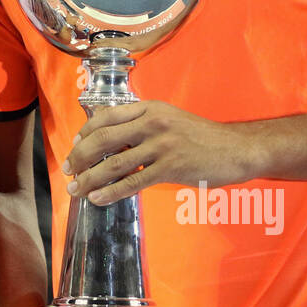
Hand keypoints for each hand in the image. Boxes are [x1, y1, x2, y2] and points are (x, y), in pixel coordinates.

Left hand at [62, 101, 261, 204]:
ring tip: (76, 189)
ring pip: (114, 163)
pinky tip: (98, 198)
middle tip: (68, 171)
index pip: (106, 116)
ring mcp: (161, 145)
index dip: (86, 133)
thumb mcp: (170, 119)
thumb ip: (142, 125)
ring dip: (90, 178)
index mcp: (150, 108)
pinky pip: (132, 181)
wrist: (237, 148)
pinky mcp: (170, 167)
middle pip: (104, 139)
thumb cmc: (202, 137)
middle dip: (80, 157)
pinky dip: (111, 191)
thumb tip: (110, 140)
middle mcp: (152, 123)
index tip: (75, 147)